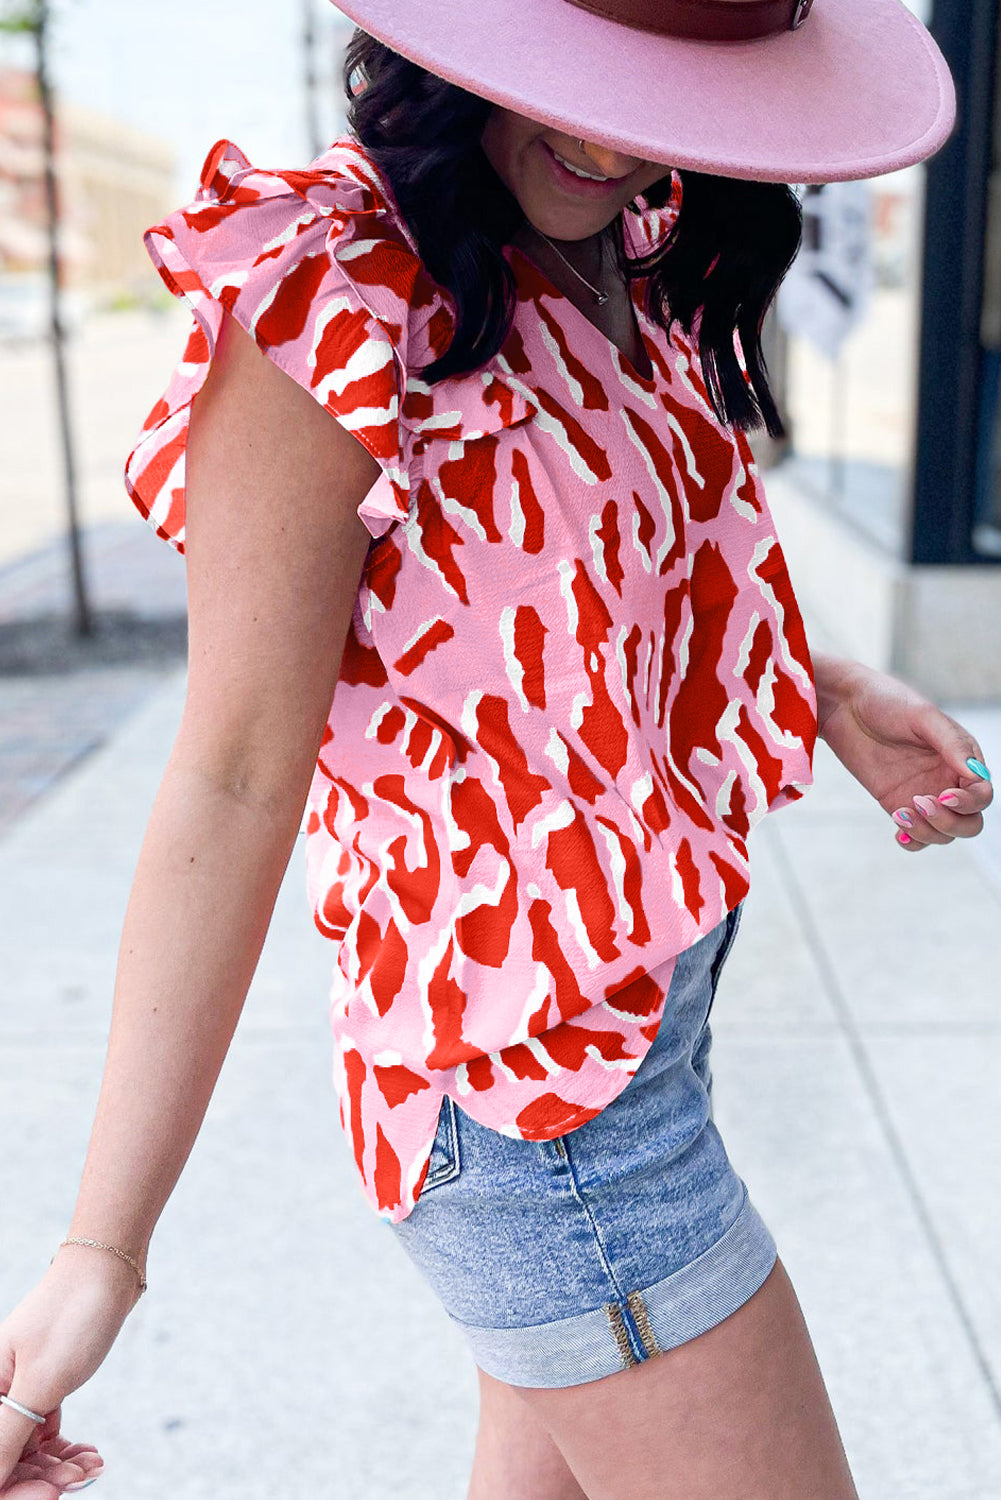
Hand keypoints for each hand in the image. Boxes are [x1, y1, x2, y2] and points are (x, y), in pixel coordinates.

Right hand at [0, 1247, 139, 1493]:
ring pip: (26, 1452)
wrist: (107, 1269)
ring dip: (58, 1468)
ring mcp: (18, 1391)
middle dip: (40, 1480)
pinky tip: (90, 1456)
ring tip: (92, 1465)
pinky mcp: (43, 1386)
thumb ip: (6, 1436)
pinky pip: (45, 1434)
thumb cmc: (71, 1315)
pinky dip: (66, 1450)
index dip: (13, 1490)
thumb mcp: (40, 1381)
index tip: (52, 1494)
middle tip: (81, 1479)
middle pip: (4, 1462)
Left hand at [816, 661, 992, 852]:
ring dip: (928, 832)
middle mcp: (948, 780)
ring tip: (901, 813)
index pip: (981, 794)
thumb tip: (975, 773)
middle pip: (969, 822)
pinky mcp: (898, 804)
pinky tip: (899, 831)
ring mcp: (924, 794)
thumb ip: (952, 743)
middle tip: (920, 803)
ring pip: (943, 834)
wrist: (845, 706)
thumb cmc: (887, 701)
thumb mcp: (922, 716)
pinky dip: (913, 841)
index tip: (943, 795)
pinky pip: (916, 836)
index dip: (969, 802)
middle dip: (951, 823)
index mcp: (962, 758)